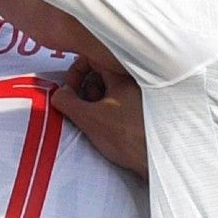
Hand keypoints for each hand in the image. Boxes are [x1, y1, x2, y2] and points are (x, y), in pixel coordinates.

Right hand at [53, 58, 147, 177]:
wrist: (159, 161)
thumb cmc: (127, 136)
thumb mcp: (89, 119)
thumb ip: (67, 102)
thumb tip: (57, 93)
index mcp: (122, 74)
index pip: (93, 56)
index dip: (76, 71)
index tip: (69, 89)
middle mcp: (134, 79)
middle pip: (101, 72)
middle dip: (85, 88)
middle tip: (81, 106)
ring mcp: (141, 95)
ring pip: (111, 87)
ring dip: (96, 100)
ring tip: (94, 119)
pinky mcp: (145, 111)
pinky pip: (121, 100)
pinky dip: (109, 109)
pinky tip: (107, 127)